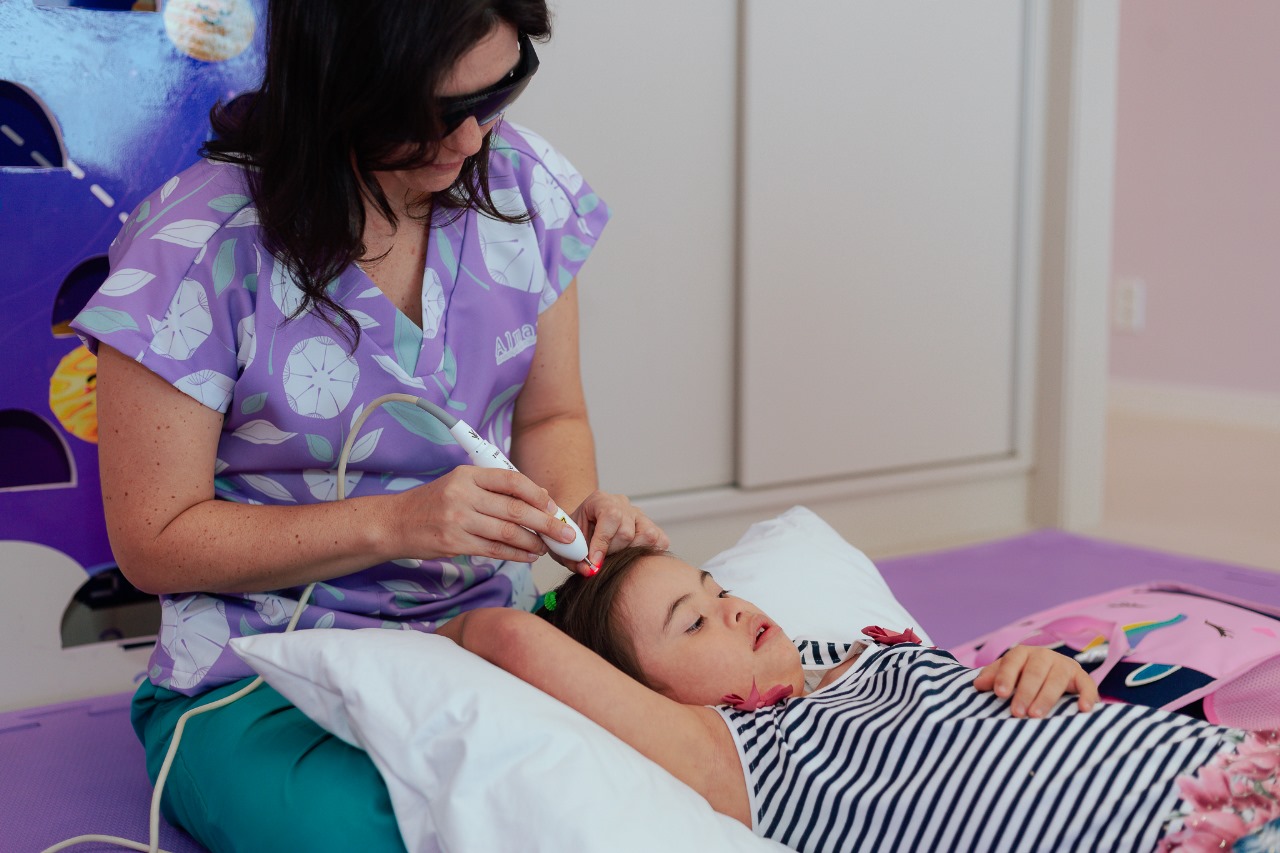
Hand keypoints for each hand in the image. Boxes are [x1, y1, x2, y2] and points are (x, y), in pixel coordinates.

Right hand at [395, 466, 570, 563]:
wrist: (395, 522)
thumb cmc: (434, 502)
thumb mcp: (459, 483)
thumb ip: (493, 488)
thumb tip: (538, 499)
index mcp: (468, 474)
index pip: (512, 480)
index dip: (538, 494)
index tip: (553, 506)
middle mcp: (463, 495)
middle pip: (515, 509)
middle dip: (546, 523)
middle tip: (565, 533)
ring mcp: (457, 520)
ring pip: (507, 533)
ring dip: (532, 542)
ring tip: (546, 547)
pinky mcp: (454, 543)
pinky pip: (493, 550)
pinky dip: (515, 555)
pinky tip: (528, 556)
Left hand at [565, 490, 668, 575]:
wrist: (581, 529)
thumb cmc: (573, 537)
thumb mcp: (564, 546)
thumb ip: (573, 559)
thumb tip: (590, 570)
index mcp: (600, 500)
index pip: (610, 517)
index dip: (602, 543)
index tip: (595, 562)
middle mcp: (622, 504)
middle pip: (627, 532)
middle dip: (612, 552)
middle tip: (602, 558)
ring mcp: (638, 514)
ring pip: (647, 535)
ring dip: (631, 552)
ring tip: (616, 555)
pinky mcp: (650, 526)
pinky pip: (660, 540)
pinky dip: (648, 552)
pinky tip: (631, 555)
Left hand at [972, 645, 1098, 716]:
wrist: (1053, 673)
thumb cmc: (1023, 677)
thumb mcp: (1007, 674)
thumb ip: (993, 677)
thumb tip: (978, 685)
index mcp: (1023, 653)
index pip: (1012, 661)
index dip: (1006, 676)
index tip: (1000, 693)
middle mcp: (1044, 656)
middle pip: (1034, 672)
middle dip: (1025, 692)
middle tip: (1017, 712)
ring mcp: (1065, 665)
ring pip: (1056, 679)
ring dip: (1046, 697)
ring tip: (1036, 715)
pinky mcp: (1082, 677)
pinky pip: (1087, 685)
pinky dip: (1087, 696)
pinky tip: (1083, 709)